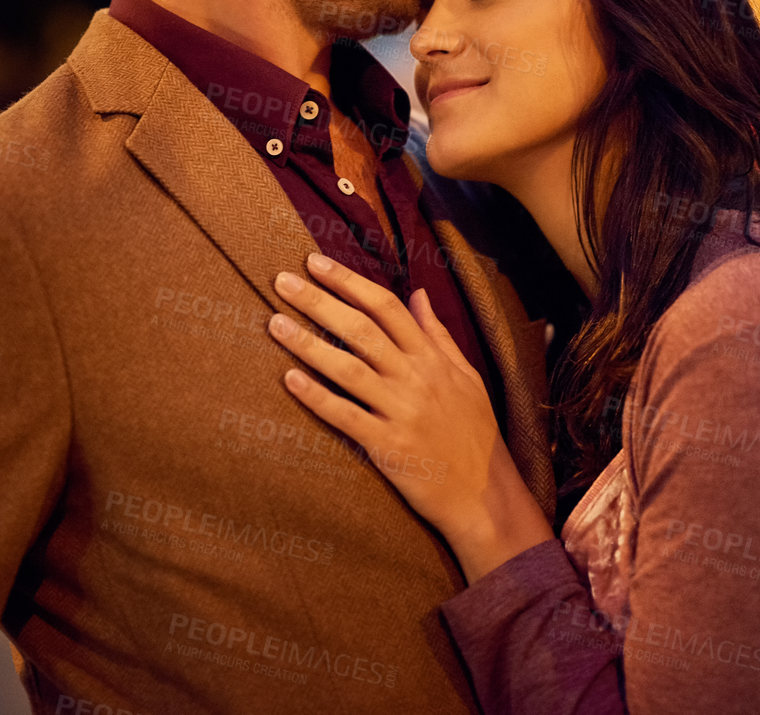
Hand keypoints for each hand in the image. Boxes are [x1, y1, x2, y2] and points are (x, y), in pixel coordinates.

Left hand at [267, 252, 552, 581]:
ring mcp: (401, 411)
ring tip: (274, 323)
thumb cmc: (474, 434)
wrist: (485, 495)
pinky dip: (317, 397)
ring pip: (347, 368)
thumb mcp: (466, 377)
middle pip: (360, 329)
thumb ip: (438, 335)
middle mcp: (415, 379)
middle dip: (319, 301)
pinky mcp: (388, 446)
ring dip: (307, 344)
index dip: (349, 282)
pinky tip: (290, 380)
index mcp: (432, 359)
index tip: (316, 263)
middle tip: (282, 281)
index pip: (386, 307)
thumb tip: (419, 294)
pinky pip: (345, 416)